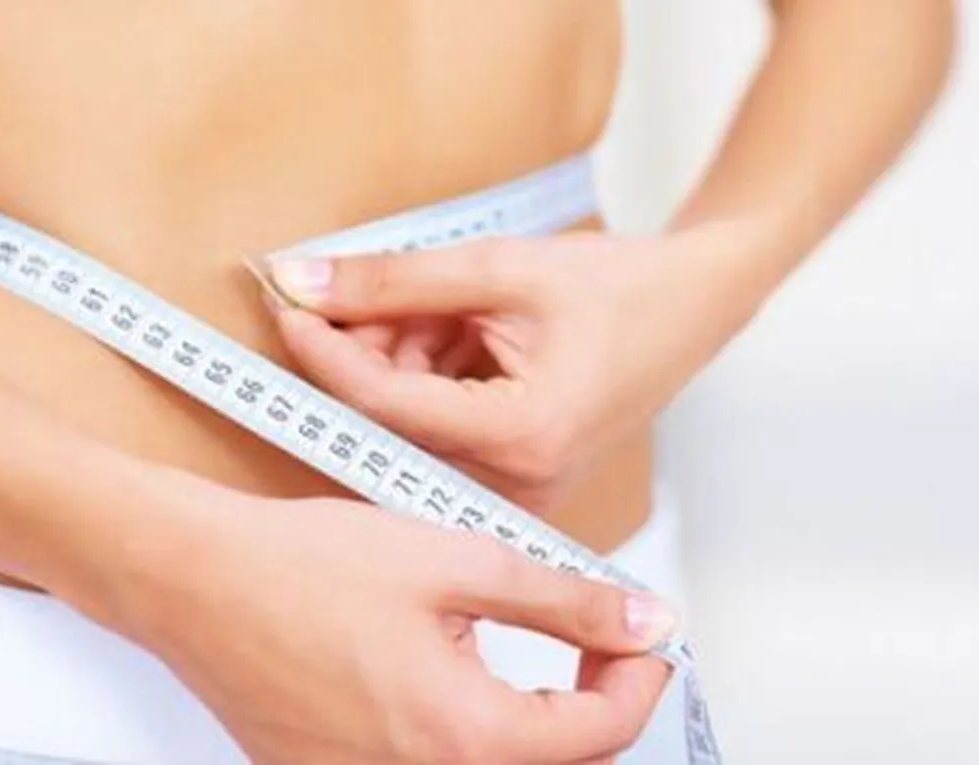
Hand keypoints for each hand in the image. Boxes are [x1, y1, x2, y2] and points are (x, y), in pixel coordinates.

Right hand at [86, 463, 676, 763]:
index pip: (601, 734)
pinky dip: (469, 735)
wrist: (195, 581)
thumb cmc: (299, 568)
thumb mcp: (456, 561)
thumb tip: (638, 620)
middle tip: (596, 645)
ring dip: (533, 725)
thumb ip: (563, 598)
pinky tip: (456, 680)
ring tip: (528, 655)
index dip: (638, 680)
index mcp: (463, 735)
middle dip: (592, 707)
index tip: (641, 641)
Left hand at [265, 224, 767, 510]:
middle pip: (391, 418)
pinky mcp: (514, 478)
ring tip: (445, 302)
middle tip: (373, 284)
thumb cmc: (619, 287)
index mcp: (520, 436)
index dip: (322, 350)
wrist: (695, 308)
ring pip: (409, 423)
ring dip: (403, 356)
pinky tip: (457, 332)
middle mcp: (516, 482)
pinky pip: (439, 430)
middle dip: (370, 347)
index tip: (283, 302)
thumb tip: (301, 280)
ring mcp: (517, 489)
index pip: (382, 403)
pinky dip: (431, 376)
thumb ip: (395, 279)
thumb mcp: (500, 267)